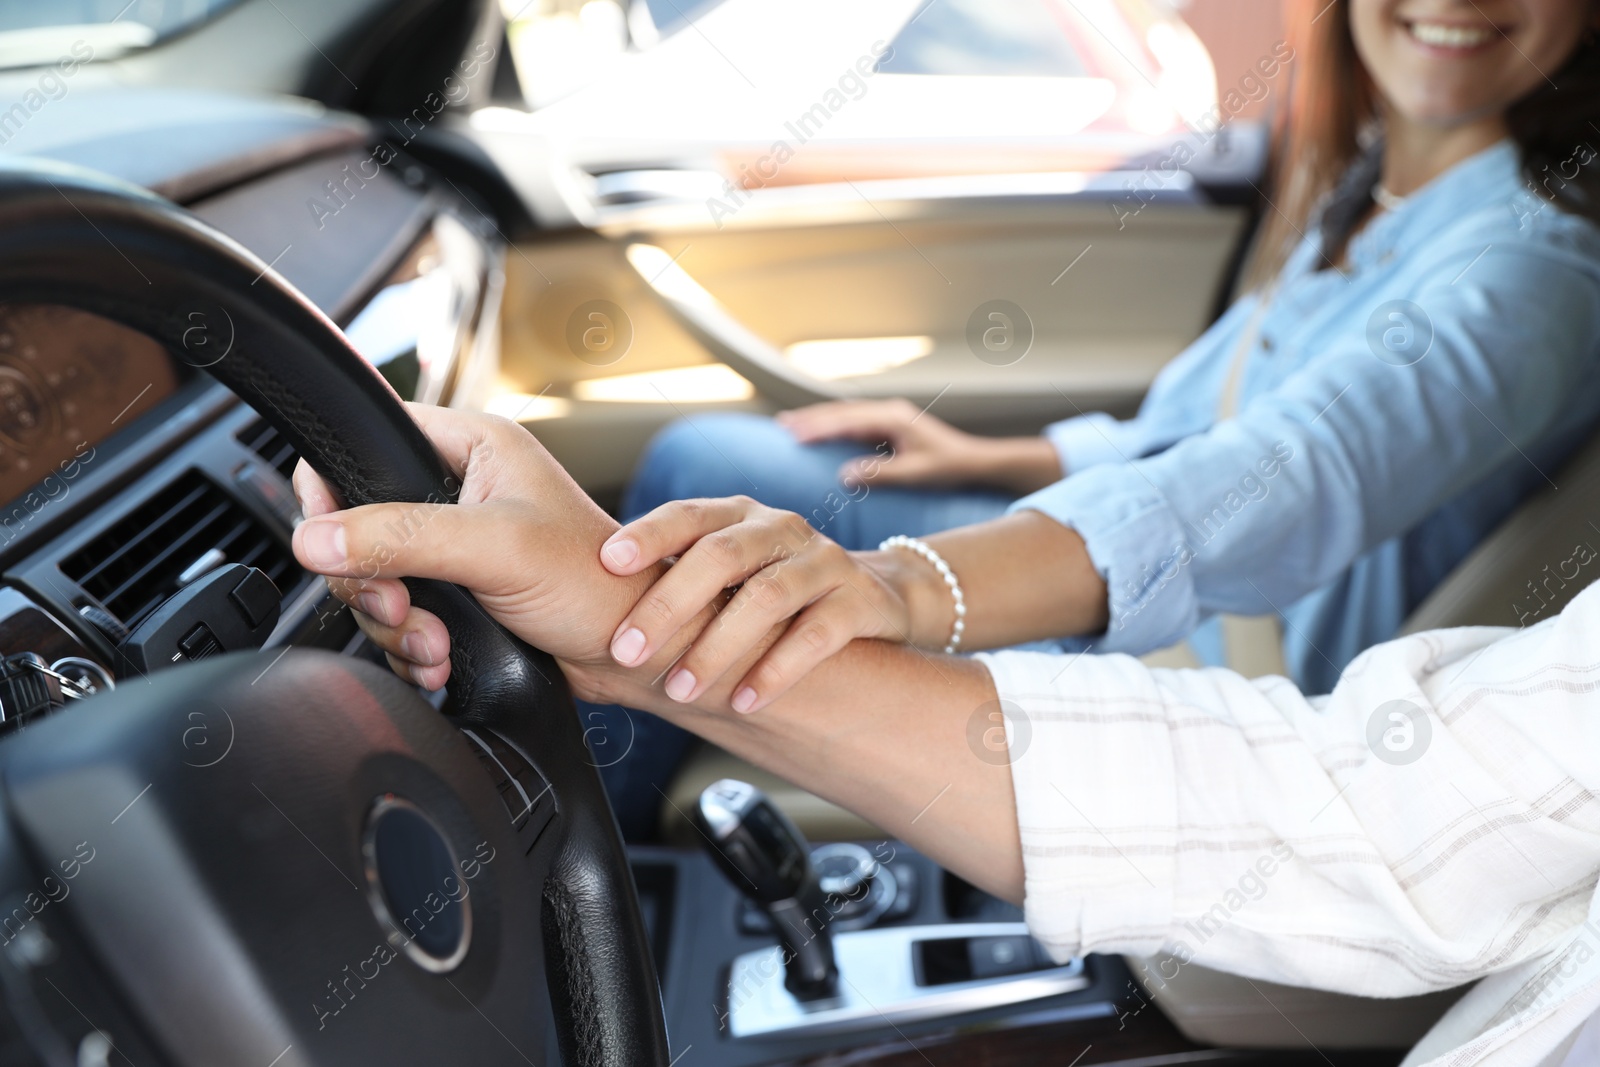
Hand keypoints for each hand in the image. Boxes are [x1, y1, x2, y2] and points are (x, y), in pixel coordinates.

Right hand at [289, 404, 655, 689]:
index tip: (332, 540)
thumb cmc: (597, 584)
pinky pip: (401, 620)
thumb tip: (316, 539)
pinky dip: (413, 650)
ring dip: (396, 627)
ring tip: (437, 647)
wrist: (634, 653)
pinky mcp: (460, 597)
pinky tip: (443, 662)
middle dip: (373, 583)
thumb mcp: (496, 548)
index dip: (335, 489)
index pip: (367, 442)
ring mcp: (456, 548)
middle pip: (359, 528)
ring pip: (376, 582)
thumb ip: (402, 537)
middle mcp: (458, 490)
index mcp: (470, 447)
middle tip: (402, 605)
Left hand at [599, 497, 928, 713]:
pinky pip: (817, 634)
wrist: (871, 599)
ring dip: (717, 647)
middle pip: (721, 554)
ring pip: (768, 596)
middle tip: (626, 650)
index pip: (687, 516)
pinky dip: (777, 670)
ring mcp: (822, 561)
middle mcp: (779, 529)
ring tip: (680, 689)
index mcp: (736, 516)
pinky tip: (745, 702)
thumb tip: (576, 650)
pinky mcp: (858, 600)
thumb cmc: (771, 594)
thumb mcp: (725, 579)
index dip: (647, 535)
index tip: (606, 562)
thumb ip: (667, 597)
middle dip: (668, 604)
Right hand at [777, 399, 1061, 493]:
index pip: (847, 420)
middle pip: (841, 412)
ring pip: (846, 414)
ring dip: (819, 419)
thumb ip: (880, 473)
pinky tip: (819, 431)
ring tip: (790, 426)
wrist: (976, 460)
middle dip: (811, 418)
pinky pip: (854, 421)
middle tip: (781, 427)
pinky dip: (833, 425)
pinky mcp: (890, 426)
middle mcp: (889, 412)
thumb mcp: (916, 473)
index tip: (793, 434)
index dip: (818, 427)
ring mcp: (889, 417)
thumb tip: (844, 475)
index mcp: (893, 418)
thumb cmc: (949, 467)